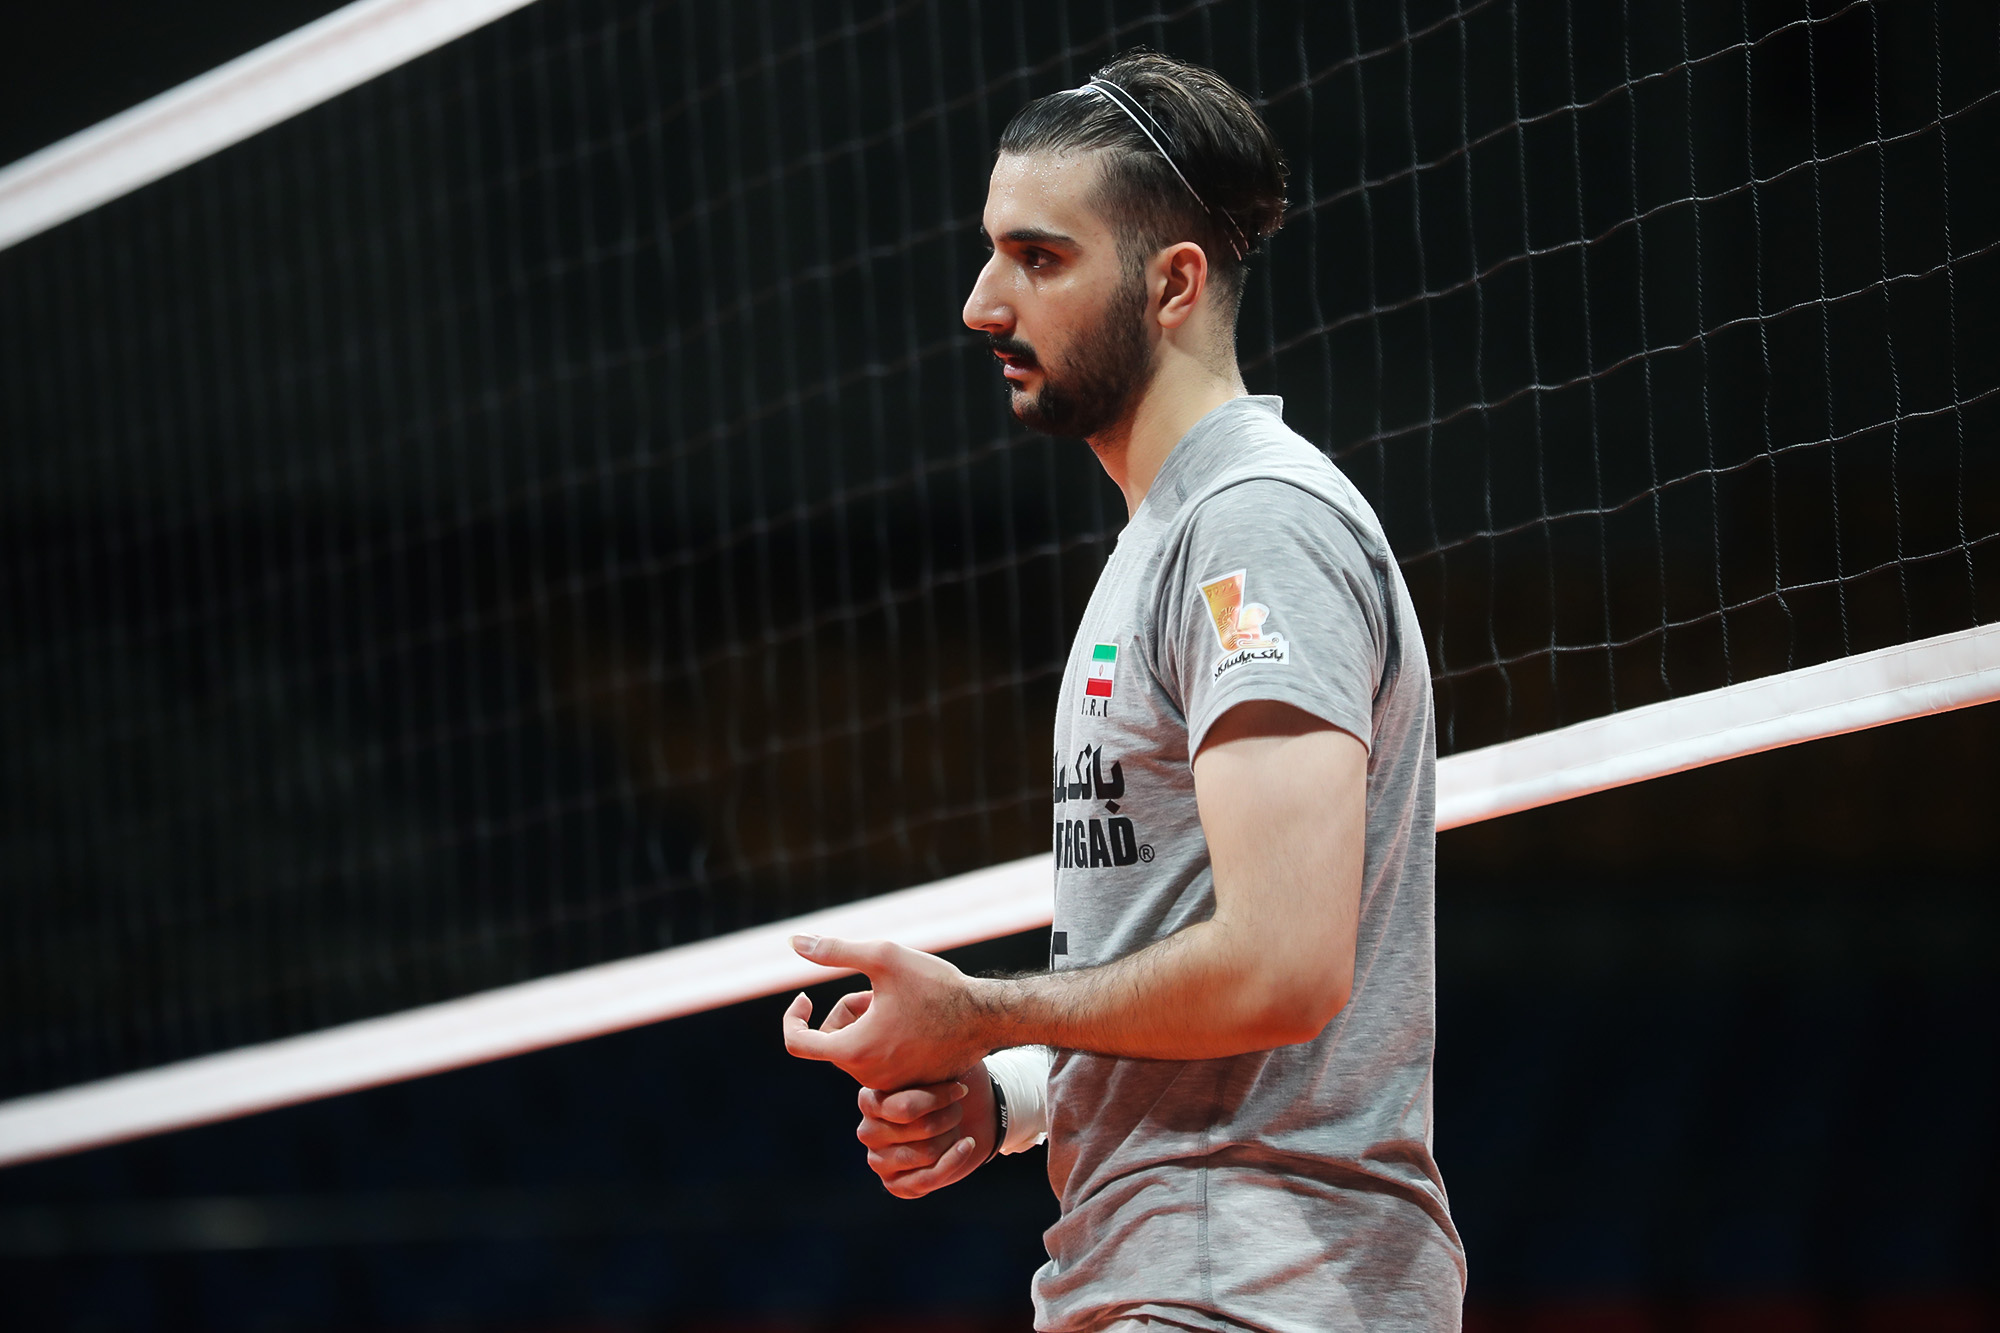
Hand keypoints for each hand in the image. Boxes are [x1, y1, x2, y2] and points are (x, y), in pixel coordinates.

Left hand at [780, 935, 990, 1088]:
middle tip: (875, 989)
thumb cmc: (937, 985)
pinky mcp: (910, 1086)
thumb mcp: (883, 957)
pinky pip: (881, 1061)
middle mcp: (869, 1077)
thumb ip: (834, 950)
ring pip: (858, 1049)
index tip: (805, 997)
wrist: (988, 1016)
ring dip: (867, 1023)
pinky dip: (886, 1039)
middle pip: (834, 1040)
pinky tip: (913, 1020)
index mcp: (855, 1051)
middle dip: (847, 1011)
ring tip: (899, 1002)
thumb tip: (794, 941)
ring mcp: (891, 1086)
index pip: (798, 1042)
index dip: (794, 1017)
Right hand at [854, 1069, 995, 1197]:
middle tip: (959, 1108)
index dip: (938, 1098)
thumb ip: (930, 1056)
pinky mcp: (896, 1185)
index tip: (961, 1089)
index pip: (903, 1106)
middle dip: (948, 1116)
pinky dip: (953, 1161)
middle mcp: (868, 1130)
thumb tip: (928, 1043)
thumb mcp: (944, 1063)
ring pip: (924, 1154)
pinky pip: (925, 1180)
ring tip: (958, 1126)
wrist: (972, 1116)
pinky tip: (966, 1144)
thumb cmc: (952, 1085)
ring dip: (951, 1137)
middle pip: (916, 1129)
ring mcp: (879, 1160)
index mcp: (870, 1099)